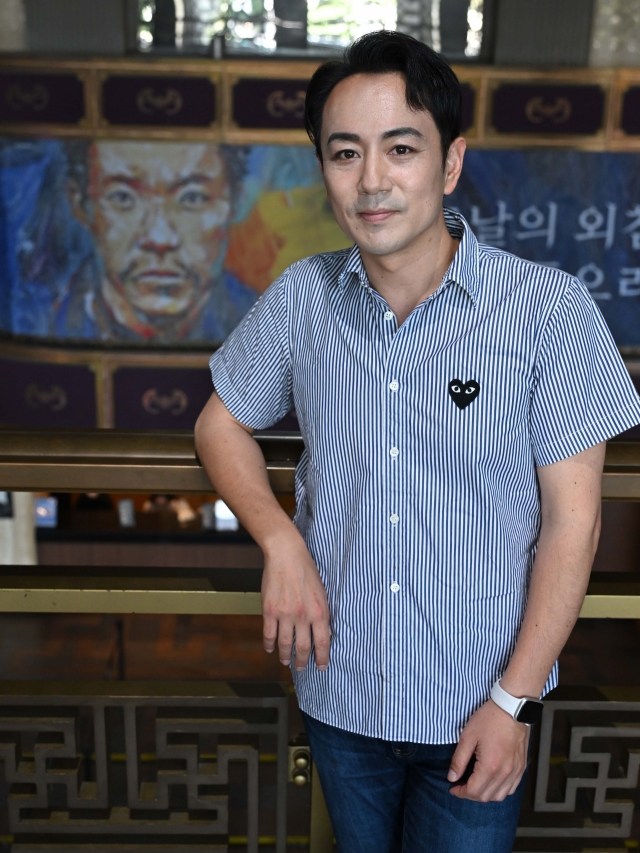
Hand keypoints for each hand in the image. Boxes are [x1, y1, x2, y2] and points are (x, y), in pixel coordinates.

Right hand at [261, 532, 330, 671]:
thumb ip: (322, 614)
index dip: (322, 658)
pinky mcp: (270, 611)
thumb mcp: (322, 592)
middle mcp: (303, 616)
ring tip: (286, 661)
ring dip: (285, 656)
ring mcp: (285, 615)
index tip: (322, 667)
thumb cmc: (306, 570)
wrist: (286, 554)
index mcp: (319, 612)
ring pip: (284, 644)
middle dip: (302, 662)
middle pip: (303, 648)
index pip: (323, 643)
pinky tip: (270, 648)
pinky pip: (268, 634)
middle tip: (301, 667)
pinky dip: (269, 644)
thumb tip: (325, 633)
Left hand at [447, 699, 529, 801]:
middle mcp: (505, 773)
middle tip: (461, 785)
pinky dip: (500, 790)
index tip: (453, 788)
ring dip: (485, 794)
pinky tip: (492, 781)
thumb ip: (459, 760)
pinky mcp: (522, 767)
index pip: (473, 791)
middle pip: (486, 797)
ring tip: (475, 784)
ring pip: (500, 796)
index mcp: (490, 766)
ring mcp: (515, 771)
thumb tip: (452, 777)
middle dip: (471, 794)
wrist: (512, 708)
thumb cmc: (489, 719)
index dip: (460, 793)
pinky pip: (512, 788)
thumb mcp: (467, 736)